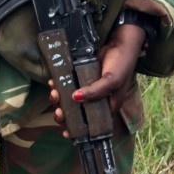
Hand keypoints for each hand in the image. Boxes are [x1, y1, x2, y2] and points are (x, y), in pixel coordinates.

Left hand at [49, 22, 145, 136]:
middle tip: (58, 110)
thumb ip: (95, 92)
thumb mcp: (112, 81)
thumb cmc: (121, 65)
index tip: (66, 132)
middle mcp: (95, 100)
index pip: (91, 124)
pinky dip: (58, 85)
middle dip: (65, 114)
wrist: (119, 42)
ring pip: (68, 100)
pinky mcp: (79, 76)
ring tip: (54, 93)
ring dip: (58, 99)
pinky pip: (66, 84)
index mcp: (106, 107)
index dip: (78, 129)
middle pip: (77, 114)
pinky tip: (52, 82)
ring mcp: (86, 88)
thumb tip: (74, 98)